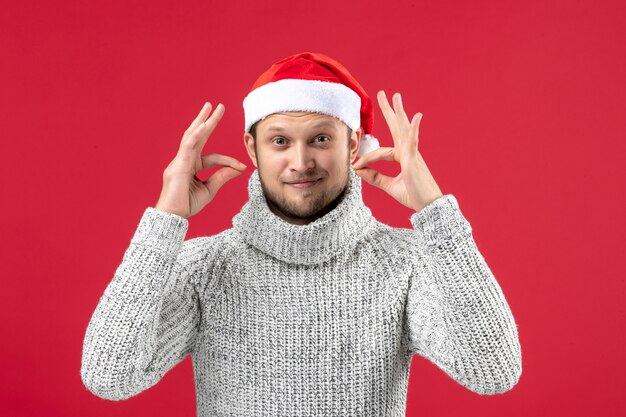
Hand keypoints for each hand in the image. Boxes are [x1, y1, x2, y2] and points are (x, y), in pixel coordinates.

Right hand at [155, 102, 246, 218]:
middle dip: (207, 120)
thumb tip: (238, 168)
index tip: (242, 166)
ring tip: (210, 108)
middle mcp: (185, 160)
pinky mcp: (177, 165)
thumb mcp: (209, 190)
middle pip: (198, 136)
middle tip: (217, 105)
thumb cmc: (186, 205)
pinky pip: (187, 146)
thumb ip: (222, 177)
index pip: (213, 157)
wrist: (173, 216)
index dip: (229, 161)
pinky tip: (204, 126)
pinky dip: (196, 135)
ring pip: (192, 136)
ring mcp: (179, 161)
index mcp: (191, 165)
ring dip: (202, 121)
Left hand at [352, 90, 442, 211]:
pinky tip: (416, 116)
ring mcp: (412, 154)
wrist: (429, 207)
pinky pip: (413, 142)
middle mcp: (407, 152)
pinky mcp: (414, 160)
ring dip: (399, 112)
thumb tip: (359, 171)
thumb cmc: (414, 196)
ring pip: (404, 129)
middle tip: (383, 94)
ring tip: (396, 96)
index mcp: (402, 157)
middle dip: (389, 111)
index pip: (381, 152)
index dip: (366, 158)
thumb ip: (375, 177)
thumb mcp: (389, 186)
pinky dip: (414, 129)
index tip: (354, 165)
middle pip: (396, 127)